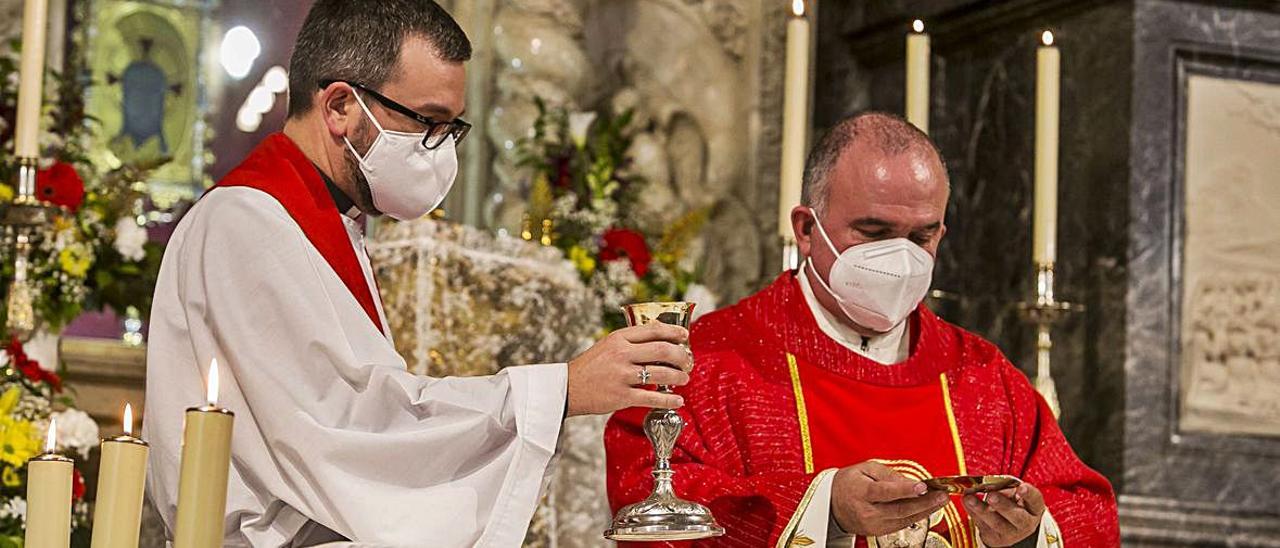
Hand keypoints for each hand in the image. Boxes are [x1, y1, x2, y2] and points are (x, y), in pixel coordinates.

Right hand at [565, 322, 692, 415]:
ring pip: (661, 373)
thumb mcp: (607, 345)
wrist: (568, 388)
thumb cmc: (590, 367)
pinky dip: (669, 400)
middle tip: (688, 361)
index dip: (673, 332)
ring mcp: (622, 375)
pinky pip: (652, 398)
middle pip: (662, 350)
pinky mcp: (621, 396)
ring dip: (679, 377)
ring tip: (684, 379)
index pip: (653, 329)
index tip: (684, 336)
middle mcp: (621, 354)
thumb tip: (660, 339)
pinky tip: (678, 401)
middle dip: (681, 356)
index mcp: (618, 338)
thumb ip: (630, 341)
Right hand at [831, 461, 949, 535]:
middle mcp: (867, 511)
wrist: (833, 505)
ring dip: (925, 510)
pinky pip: (901, 524)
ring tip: (940, 501)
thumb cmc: (850, 483)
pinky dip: (916, 516)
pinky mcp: (879, 532)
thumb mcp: (865, 469)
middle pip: (899, 509)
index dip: (905, 489)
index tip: (922, 486)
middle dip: (924, 502)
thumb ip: (888, 475)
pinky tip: (927, 509)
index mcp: (861, 492)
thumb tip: (910, 482)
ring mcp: (873, 524)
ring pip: (904, 519)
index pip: (885, 492)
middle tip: (942, 495)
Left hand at [963, 483, 1045, 546]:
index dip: (1028, 493)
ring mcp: (1011, 533)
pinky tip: (966, 502)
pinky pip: (982, 525)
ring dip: (981, 509)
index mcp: (1034, 508)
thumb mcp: (1015, 494)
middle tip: (991, 496)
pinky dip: (972, 512)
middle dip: (1002, 505)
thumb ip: (1006, 488)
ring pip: (996, 523)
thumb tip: (991, 486)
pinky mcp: (995, 538)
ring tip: (970, 498)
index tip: (1021, 487)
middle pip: (1016, 516)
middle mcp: (1026, 523)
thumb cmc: (1013, 504)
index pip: (1035, 500)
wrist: (1008, 525)